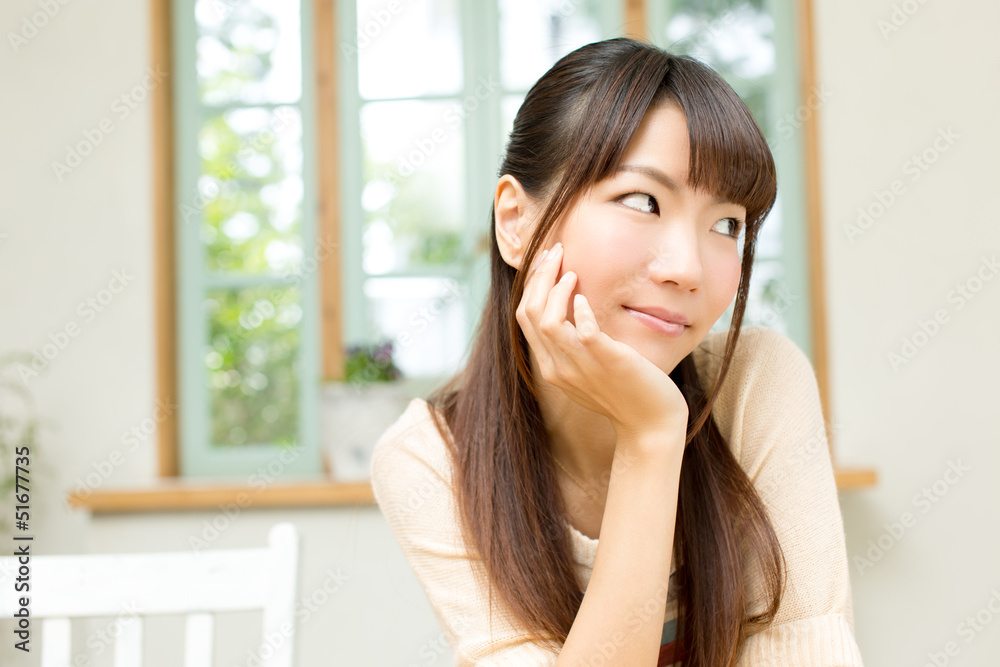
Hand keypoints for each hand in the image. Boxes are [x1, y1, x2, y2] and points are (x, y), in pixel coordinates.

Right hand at [515, 241, 688, 443]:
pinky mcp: (607, 362)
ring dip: (555, 288)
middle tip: (555, 251)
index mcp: (550, 367)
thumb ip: (573, 344)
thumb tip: (571, 308)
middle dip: (539, 276)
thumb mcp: (588, 368)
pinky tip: (583, 296)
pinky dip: (579, 310)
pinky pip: (584, 332)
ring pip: (547, 320)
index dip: (531, 284)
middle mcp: (557, 368)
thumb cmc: (624, 391)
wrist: (650, 425)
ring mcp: (580, 367)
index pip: (524, 317)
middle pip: (529, 313)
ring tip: (571, 270)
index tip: (547, 261)